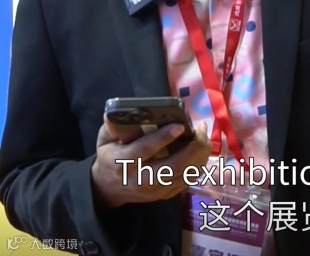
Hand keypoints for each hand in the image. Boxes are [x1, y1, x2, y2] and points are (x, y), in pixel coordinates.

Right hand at [91, 117, 211, 208]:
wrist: (110, 188)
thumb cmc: (111, 156)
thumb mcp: (105, 140)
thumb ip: (112, 127)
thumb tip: (114, 114)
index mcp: (123, 163)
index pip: (145, 150)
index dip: (163, 138)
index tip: (180, 125)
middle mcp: (140, 180)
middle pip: (172, 167)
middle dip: (192, 148)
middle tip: (201, 129)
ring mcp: (154, 191)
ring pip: (185, 175)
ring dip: (200, 155)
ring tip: (204, 135)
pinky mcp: (165, 195)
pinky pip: (188, 181)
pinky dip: (199, 164)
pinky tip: (202, 148)